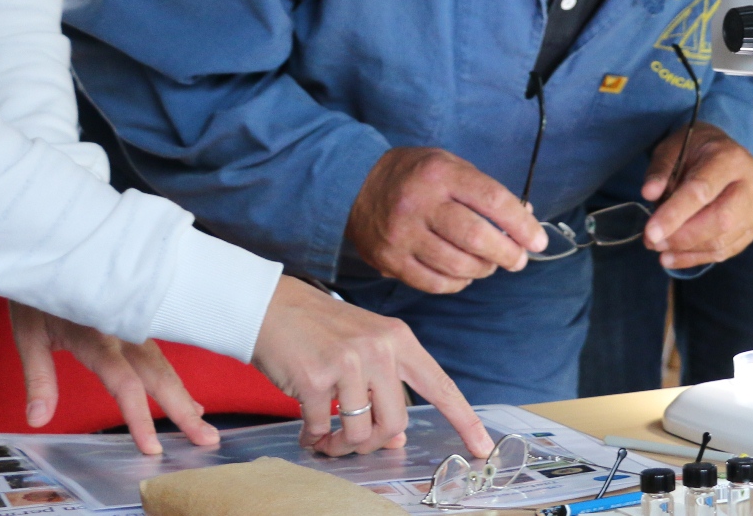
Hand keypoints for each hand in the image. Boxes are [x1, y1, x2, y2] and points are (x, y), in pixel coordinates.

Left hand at [8, 302, 217, 455]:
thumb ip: (38, 377)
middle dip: (182, 411)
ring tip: (203, 427)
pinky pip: (160, 355)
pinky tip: (189, 401)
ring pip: (164, 365)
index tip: (152, 448)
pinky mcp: (137, 321)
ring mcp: (134, 325)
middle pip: (158, 376)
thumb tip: (38, 419)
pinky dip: (176, 381)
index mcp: (96, 335)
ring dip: (185, 398)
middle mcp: (123, 331)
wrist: (55, 246)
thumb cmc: (38, 293)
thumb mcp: (29, 332)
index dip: (139, 417)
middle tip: (206, 441)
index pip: (125, 383)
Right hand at [252, 275, 491, 457]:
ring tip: (326, 438)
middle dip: (372, 444)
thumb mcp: (363, 349)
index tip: (483, 446)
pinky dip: (314, 437)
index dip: (464, 419)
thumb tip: (395, 441)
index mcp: (399, 339)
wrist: (270, 305)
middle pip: (396, 425)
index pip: (440, 386)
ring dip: (340, 445)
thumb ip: (386, 387)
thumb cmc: (320, 330)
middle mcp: (380, 349)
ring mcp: (349, 362)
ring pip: (360, 432)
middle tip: (350, 444)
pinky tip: (307, 430)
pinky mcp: (315, 377)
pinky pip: (322, 428)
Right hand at [345, 146, 547, 292]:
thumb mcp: (450, 165)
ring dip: (483, 269)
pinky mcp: (390, 260)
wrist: (353, 185)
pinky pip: (434, 283)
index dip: (521, 225)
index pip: (492, 200)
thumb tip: (526, 218)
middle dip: (507, 253)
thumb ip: (485, 191)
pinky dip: (457, 283)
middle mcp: (420, 204)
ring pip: (457, 265)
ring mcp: (402, 235)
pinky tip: (464, 275)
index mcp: (441, 174)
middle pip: (476, 237)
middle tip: (518, 259)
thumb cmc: (414, 175)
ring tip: (489, 264)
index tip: (538, 241)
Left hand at [640, 123, 752, 269]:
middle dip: (683, 237)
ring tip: (658, 247)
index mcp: (730, 158)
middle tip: (652, 241)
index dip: (675, 214)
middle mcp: (751, 184)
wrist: (724, 152)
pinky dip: (696, 258)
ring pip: (723, 240)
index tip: (651, 232)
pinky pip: (726, 251)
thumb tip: (649, 193)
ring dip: (686, 250)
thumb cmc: (697, 149)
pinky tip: (673, 257)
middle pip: (721, 220)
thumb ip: (660, 170)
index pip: (702, 190)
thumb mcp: (672, 148)